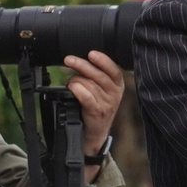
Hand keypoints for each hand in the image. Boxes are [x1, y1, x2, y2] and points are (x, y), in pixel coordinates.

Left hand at [61, 51, 124, 178]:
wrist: (96, 133)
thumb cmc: (96, 107)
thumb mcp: (103, 91)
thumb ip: (95, 76)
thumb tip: (77, 60)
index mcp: (118, 86)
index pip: (113, 70)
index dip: (103, 61)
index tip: (91, 53)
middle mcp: (114, 94)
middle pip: (98, 75)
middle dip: (81, 65)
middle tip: (68, 60)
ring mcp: (106, 104)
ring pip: (88, 84)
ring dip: (74, 81)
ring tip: (70, 83)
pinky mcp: (96, 112)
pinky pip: (84, 95)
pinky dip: (75, 90)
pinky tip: (71, 89)